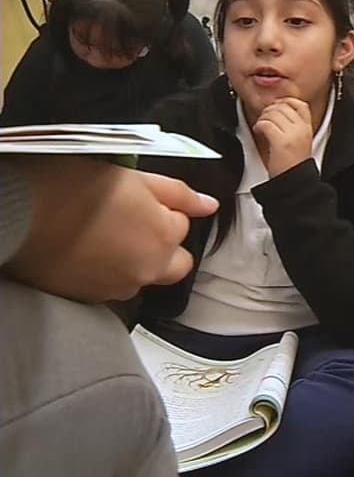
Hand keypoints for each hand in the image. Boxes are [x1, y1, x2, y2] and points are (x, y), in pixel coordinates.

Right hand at [3, 157, 218, 302]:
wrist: (17, 214)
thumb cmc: (73, 186)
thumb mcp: (132, 177)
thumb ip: (178, 194)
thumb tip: (211, 206)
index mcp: (164, 235)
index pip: (182, 225)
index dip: (163, 211)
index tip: (138, 202)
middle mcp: (149, 268)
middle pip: (176, 264)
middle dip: (165, 247)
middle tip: (134, 226)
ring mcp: (120, 287)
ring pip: (145, 278)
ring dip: (137, 262)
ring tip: (104, 238)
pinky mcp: (91, 299)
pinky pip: (114, 288)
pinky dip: (109, 273)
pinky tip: (88, 253)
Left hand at [252, 98, 312, 176]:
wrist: (294, 183)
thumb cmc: (292, 165)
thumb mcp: (299, 141)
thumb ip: (292, 125)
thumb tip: (277, 110)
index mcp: (307, 128)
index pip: (298, 103)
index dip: (284, 102)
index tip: (276, 108)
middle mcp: (302, 129)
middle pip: (282, 105)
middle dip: (270, 110)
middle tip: (265, 119)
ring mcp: (292, 134)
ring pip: (272, 113)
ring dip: (263, 118)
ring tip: (262, 127)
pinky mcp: (281, 141)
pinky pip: (266, 123)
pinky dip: (259, 126)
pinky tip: (259, 131)